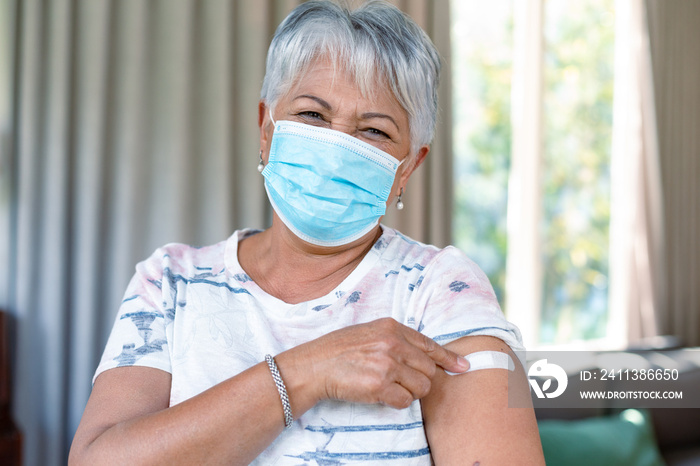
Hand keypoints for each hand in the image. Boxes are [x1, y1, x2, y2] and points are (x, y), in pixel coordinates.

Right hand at [281, 318, 469, 409]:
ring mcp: (387, 364)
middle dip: (420, 379)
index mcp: (392, 327)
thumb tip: (423, 355)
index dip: (448, 358)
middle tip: (401, 381)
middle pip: (429, 369)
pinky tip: (380, 395)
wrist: (314, 365)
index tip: (463, 367)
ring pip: (421, 387)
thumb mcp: (369, 332)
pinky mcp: (380, 386)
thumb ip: (395, 339)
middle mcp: (393, 343)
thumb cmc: (340, 349)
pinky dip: (396, 402)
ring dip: (409, 392)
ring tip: (388, 386)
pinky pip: (405, 401)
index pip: (429, 344)